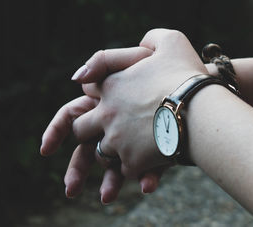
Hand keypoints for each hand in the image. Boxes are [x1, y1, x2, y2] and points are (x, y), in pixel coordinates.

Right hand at [40, 45, 163, 201]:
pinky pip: (151, 169)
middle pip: (90, 150)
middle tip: (70, 189)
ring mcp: (140, 140)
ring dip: (110, 181)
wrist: (205, 88)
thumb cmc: (172, 70)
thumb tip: (76, 78)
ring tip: (107, 197)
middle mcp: (120, 125)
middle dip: (79, 168)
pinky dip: (148, 177)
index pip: (75, 117)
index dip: (58, 131)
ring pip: (117, 166)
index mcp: (108, 103)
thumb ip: (106, 60)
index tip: (46, 149)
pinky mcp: (162, 151)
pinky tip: (149, 185)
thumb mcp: (140, 56)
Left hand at [72, 29, 207, 176]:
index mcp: (112, 85)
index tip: (103, 99)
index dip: (94, 91)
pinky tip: (148, 163)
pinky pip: (124, 171)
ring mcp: (117, 140)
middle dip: (91, 130)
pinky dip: (134, 168)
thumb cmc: (187, 74)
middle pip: (81, 128)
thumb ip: (150, 39)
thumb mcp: (171, 41)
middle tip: (109, 131)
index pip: (87, 87)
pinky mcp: (132, 162)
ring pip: (100, 154)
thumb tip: (140, 43)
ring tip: (131, 149)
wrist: (202, 109)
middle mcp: (107, 113)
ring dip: (112, 152)